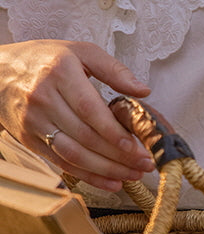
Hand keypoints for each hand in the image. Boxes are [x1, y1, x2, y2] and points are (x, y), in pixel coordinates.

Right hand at [0, 39, 154, 189]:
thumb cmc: (46, 60)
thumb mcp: (82, 52)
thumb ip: (114, 70)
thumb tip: (143, 90)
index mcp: (60, 73)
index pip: (89, 109)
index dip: (113, 132)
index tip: (137, 146)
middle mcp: (43, 99)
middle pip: (84, 136)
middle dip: (118, 156)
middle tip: (144, 164)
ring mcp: (34, 123)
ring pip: (73, 154)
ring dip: (106, 170)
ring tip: (132, 174)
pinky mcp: (29, 140)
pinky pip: (62, 163)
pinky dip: (88, 176)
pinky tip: (110, 181)